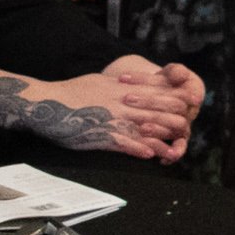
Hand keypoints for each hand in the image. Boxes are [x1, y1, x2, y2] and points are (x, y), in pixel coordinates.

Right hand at [26, 55, 202, 163]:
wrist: (45, 101)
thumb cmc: (72, 91)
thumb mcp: (103, 80)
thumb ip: (122, 84)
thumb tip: (136, 83)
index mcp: (125, 87)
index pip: (160, 90)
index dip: (177, 97)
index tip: (189, 104)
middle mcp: (123, 101)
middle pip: (159, 109)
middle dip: (175, 120)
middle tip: (186, 129)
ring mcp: (113, 117)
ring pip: (146, 126)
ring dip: (163, 137)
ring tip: (175, 148)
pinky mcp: (100, 134)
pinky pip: (124, 142)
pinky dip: (138, 148)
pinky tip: (149, 154)